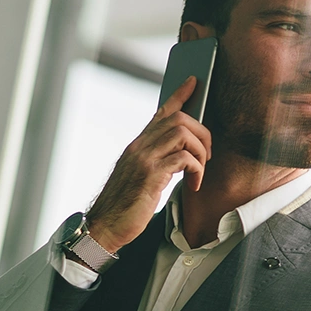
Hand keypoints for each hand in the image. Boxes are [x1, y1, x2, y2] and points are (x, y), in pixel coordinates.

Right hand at [85, 76, 211, 252]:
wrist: (104, 227)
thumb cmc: (122, 208)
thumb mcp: (136, 179)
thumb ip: (152, 164)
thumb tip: (176, 159)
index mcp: (136, 147)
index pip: (160, 113)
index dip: (179, 95)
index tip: (193, 82)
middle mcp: (139, 147)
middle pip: (178, 119)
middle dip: (201, 132)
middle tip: (207, 154)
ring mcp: (144, 159)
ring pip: (183, 134)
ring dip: (201, 151)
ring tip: (200, 171)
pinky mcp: (151, 175)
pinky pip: (184, 159)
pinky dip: (196, 169)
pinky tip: (194, 185)